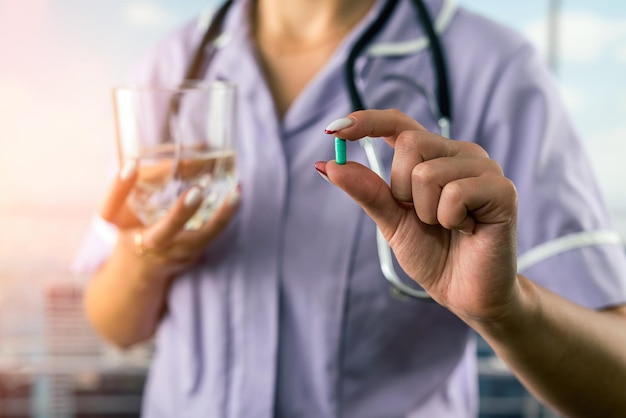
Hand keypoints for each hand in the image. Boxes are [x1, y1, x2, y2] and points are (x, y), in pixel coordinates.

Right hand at [99, 160, 239, 280]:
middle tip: (196, 191)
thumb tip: (140, 158)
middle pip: (165, 230)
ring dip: (220, 216)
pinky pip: (212, 235)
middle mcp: (149, 243)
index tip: (131, 163)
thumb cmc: (129, 229)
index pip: (113, 207)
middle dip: (181, 212)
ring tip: (236, 193)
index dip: (121, 185)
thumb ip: (124, 187)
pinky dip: (226, 215)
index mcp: (121, 226)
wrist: (140, 269)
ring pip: (200, 237)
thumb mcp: (116, 212)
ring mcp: (174, 252)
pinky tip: (237, 195)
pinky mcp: (193, 253)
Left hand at [316, 109, 518, 323]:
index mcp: (432, 156)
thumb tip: (328, 164)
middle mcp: (459, 153)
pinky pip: (454, 193)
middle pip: (410, 143)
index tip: (333, 130)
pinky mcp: (502, 189)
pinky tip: (467, 229)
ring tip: (449, 226)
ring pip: (428, 173)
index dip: (367, 121)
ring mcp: (484, 168)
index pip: (398, 124)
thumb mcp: (391, 221)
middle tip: (425, 217)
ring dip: (427, 212)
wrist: (465, 292)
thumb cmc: (433, 254)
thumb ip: (366, 191)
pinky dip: (449, 220)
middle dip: (403, 190)